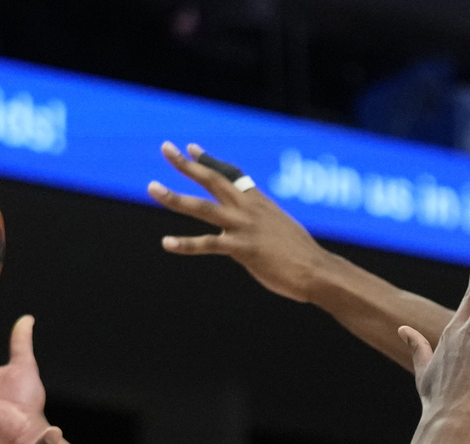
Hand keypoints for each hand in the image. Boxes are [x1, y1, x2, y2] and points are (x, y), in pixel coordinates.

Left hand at [150, 141, 326, 301]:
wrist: (317, 271)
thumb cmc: (303, 256)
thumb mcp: (281, 231)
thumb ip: (261, 228)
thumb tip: (251, 236)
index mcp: (259, 202)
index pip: (231, 174)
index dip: (209, 160)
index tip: (191, 147)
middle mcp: (248, 208)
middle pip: (212, 179)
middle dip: (187, 164)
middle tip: (166, 148)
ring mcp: (243, 226)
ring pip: (202, 207)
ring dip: (174, 196)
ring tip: (152, 187)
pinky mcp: (241, 248)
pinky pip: (207, 244)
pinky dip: (185, 244)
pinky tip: (167, 243)